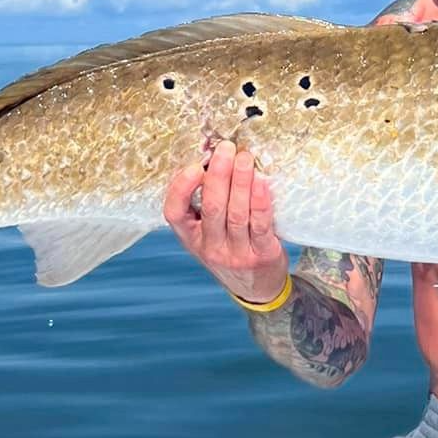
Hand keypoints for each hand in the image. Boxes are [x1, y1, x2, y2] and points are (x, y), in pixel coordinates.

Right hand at [163, 140, 290, 304]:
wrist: (256, 288)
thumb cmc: (231, 249)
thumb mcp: (210, 232)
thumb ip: (209, 201)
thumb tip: (215, 156)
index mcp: (192, 237)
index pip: (175, 214)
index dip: (181, 189)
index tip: (194, 167)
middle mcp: (210, 247)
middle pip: (212, 208)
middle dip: (219, 175)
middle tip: (226, 149)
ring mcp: (236, 254)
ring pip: (236, 214)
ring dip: (240, 182)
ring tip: (245, 158)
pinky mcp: (262, 256)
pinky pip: (260, 226)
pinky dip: (260, 202)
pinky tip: (262, 183)